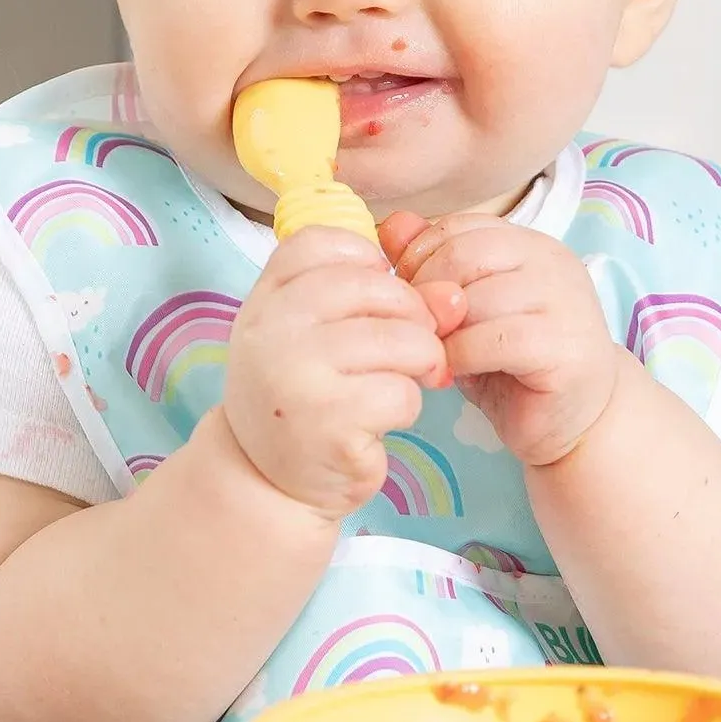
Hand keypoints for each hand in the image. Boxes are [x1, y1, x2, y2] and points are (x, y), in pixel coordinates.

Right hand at [221, 227, 458, 518]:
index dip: (369, 263)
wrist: (266, 478)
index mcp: (267, 297)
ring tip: (397, 382)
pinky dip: (406, 407)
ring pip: (403, 340)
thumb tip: (454, 296)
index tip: (375, 299)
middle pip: (378, 287)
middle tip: (409, 348)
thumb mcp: (318, 333)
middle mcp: (273, 329)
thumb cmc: (303, 393)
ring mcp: (297, 376)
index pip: (325, 243)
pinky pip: (402, 394)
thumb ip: (375, 298)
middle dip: (413, 317)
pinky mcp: (329, 424)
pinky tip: (380, 419)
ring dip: (417, 365)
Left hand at [382, 212, 621, 467]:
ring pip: (474, 296)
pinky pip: (491, 340)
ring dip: (440, 331)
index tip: (409, 301)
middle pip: (463, 254)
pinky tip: (453, 373)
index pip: (458, 227)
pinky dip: (459, 356)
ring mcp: (564, 301)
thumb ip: (432, 268)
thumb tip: (391, 226)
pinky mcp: (563, 347)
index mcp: (530, 244)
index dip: (419, 261)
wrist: (579, 421)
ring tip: (433, 355)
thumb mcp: (464, 313)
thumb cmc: (514, 367)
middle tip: (417, 332)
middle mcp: (552, 262)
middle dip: (426, 294)